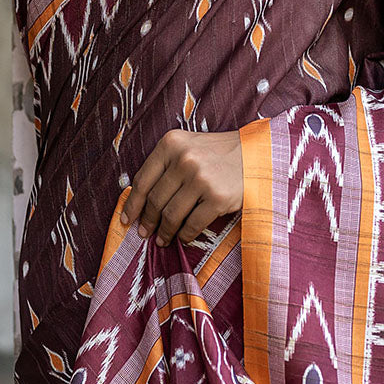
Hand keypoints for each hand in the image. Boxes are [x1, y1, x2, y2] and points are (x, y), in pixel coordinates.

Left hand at [120, 128, 242, 245]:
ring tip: (162, 240)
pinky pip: (192, 224)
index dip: (131, 204)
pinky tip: (183, 238)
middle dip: (147, 221)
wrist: (257, 154)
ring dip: (164, 232)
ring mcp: (201, 179)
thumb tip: (139, 200)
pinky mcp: (218, 198)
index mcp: (171, 144)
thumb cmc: (217, 153)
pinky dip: (185, 235)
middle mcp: (184, 159)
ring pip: (171, 215)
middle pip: (155, 200)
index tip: (126, 219)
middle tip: (144, 233)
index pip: (142, 180)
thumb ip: (164, 166)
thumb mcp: (187, 147)